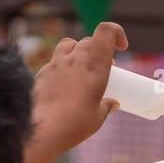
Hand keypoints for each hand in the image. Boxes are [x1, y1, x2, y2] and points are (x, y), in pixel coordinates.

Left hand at [26, 22, 128, 162]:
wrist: (43, 130)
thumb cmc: (75, 124)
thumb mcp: (97, 117)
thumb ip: (105, 106)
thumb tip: (112, 104)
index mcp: (95, 65)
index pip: (106, 32)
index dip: (116, 33)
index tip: (121, 46)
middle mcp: (75, 58)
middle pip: (89, 41)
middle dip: (99, 50)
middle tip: (104, 69)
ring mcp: (56, 64)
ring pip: (68, 44)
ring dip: (78, 51)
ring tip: (81, 69)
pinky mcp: (42, 73)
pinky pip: (54, 62)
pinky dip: (62, 68)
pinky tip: (64, 86)